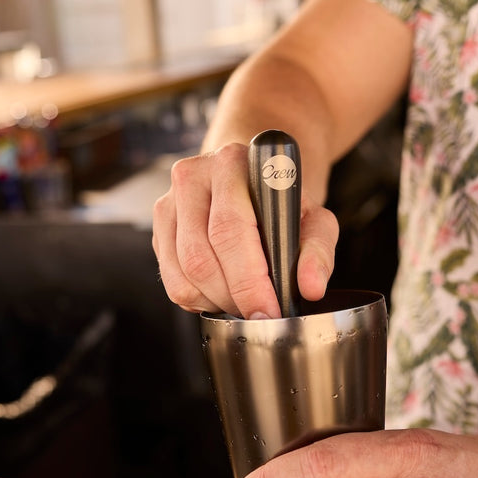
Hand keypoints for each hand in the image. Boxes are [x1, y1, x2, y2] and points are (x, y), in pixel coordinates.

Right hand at [152, 143, 338, 318]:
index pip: (230, 230)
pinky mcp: (160, 228)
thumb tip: (311, 286)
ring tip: (244, 300)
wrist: (251, 180)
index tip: (268, 311)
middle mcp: (193, 178)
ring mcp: (169, 203)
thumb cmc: (282, 202)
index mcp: (232, 165)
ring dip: (217, 301)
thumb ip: (318, 251)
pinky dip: (200, 300)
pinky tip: (223, 292)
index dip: (248, 281)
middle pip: (201, 258)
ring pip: (184, 275)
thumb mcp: (314, 218)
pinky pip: (173, 281)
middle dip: (234, 298)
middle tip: (259, 312)